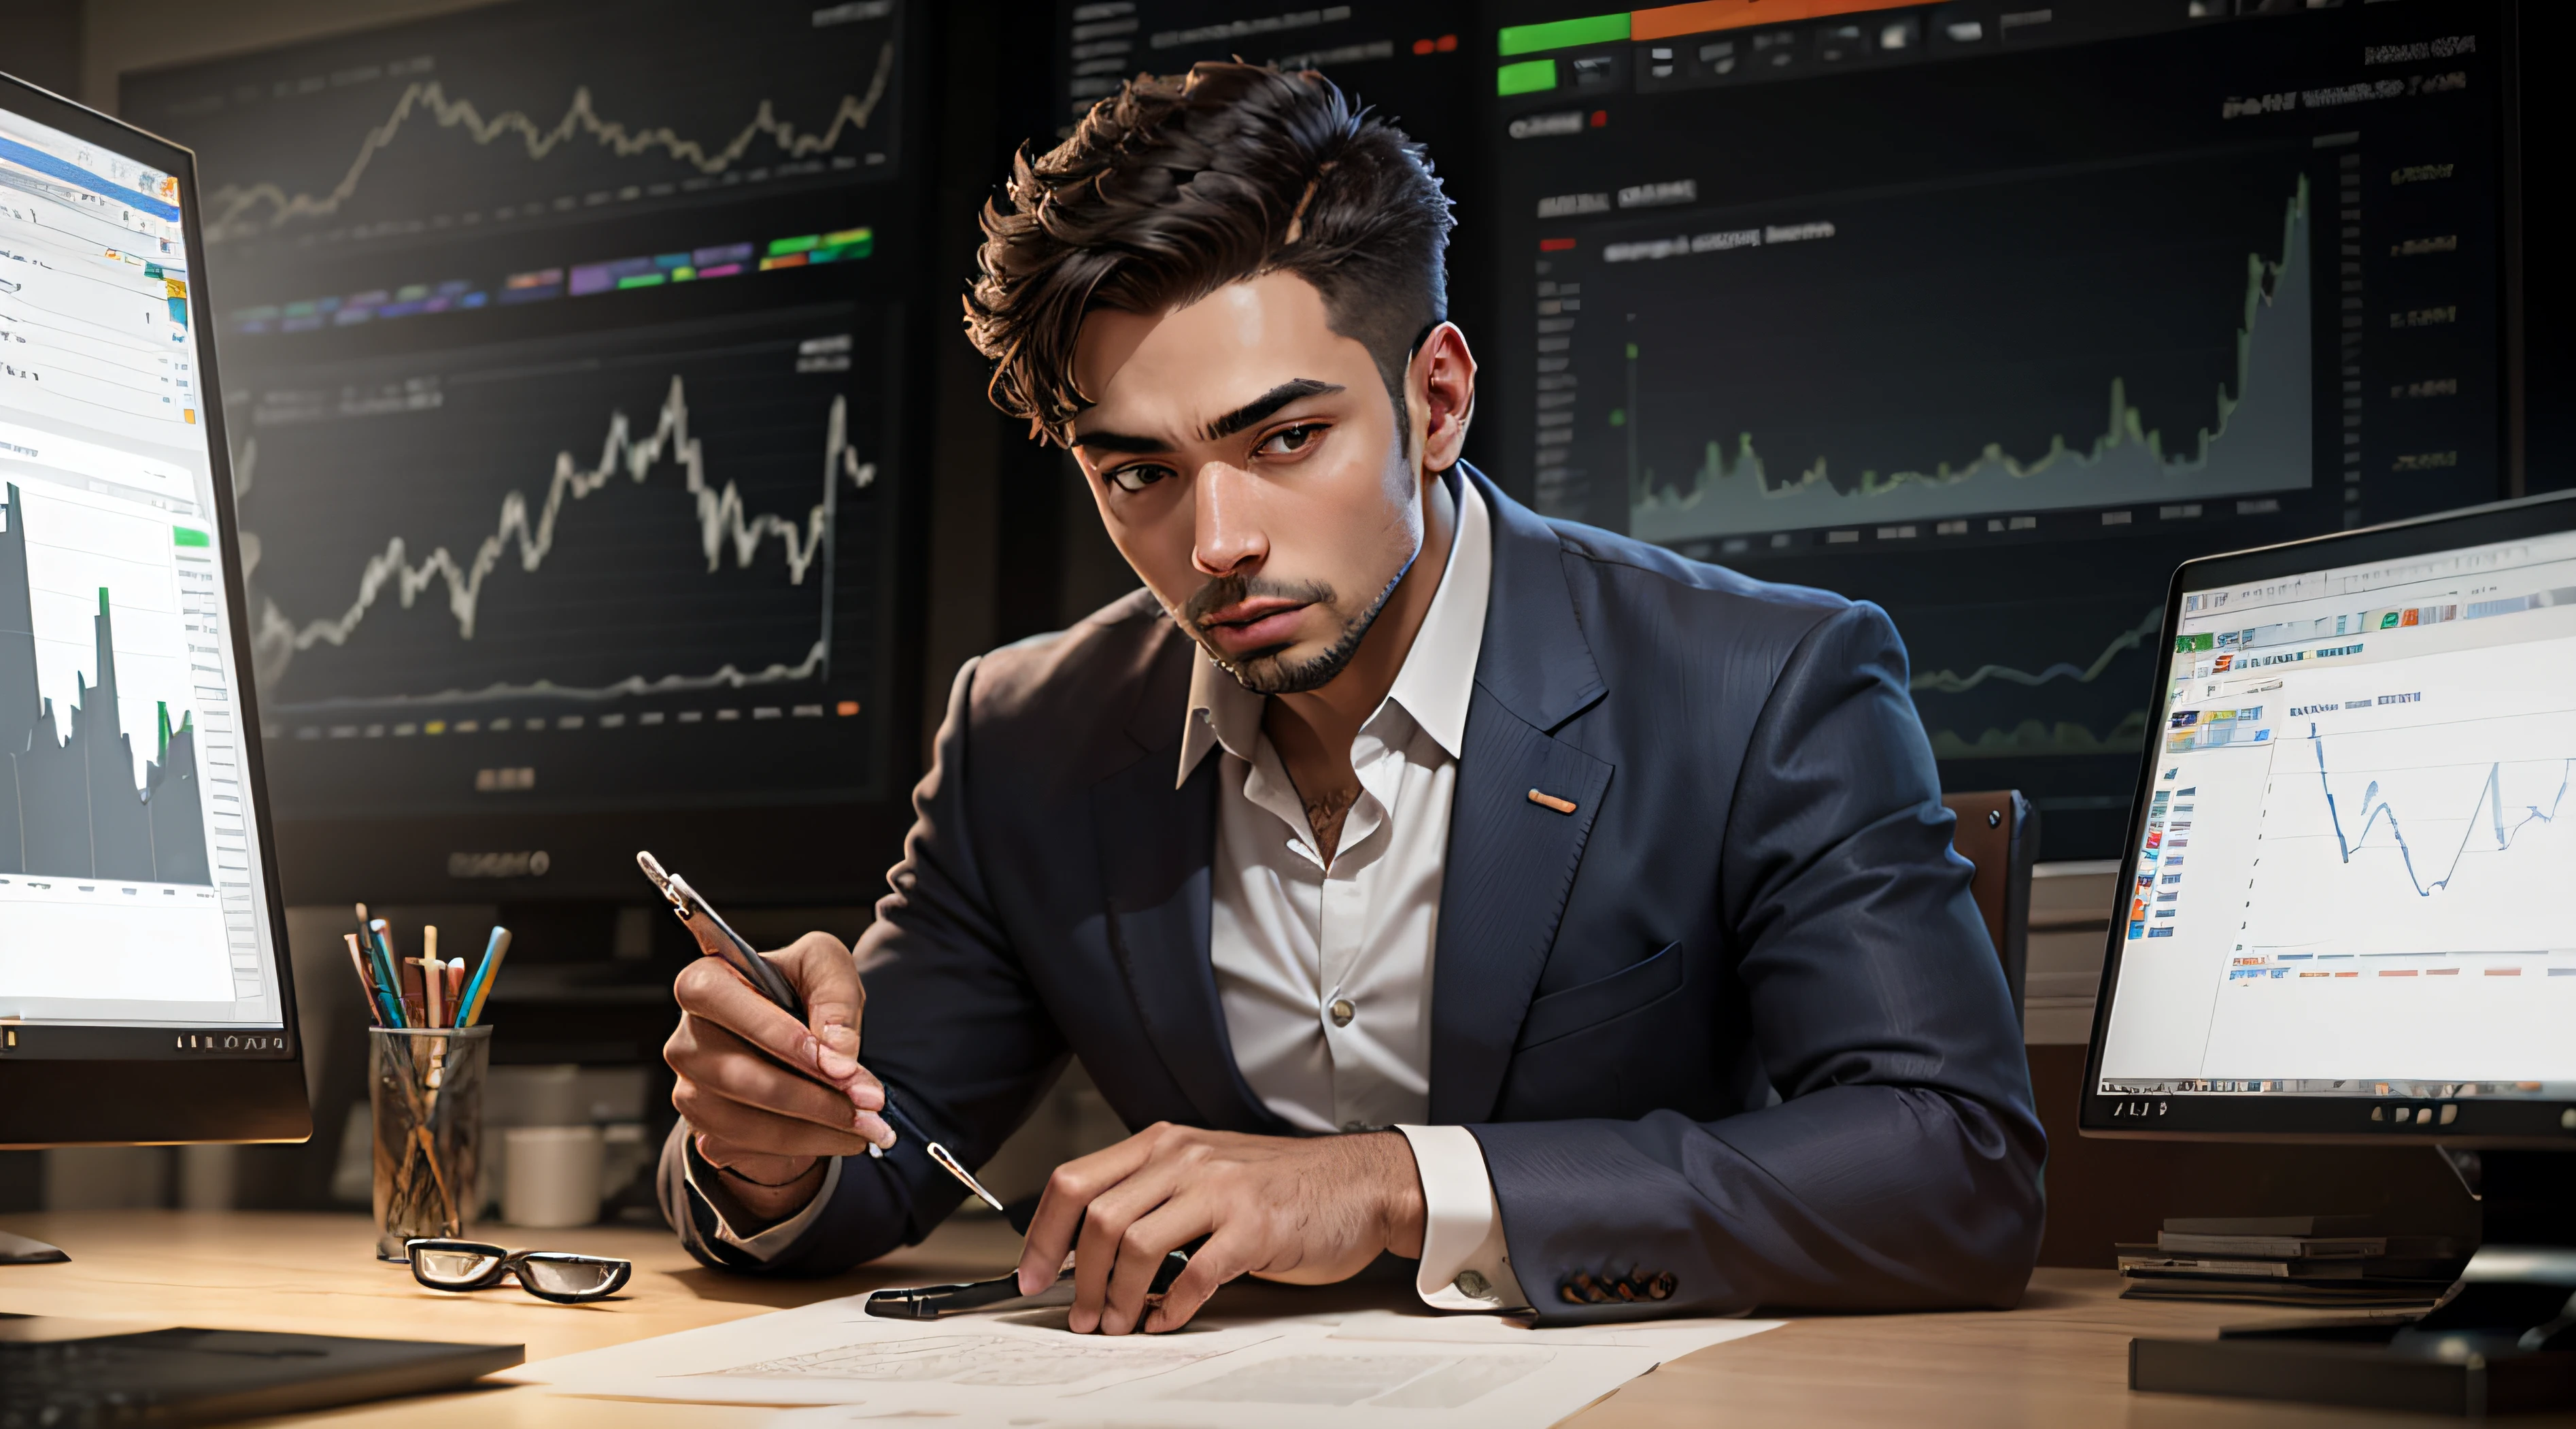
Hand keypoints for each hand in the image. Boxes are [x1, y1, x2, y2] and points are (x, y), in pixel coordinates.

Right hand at [664, 931, 893, 1222]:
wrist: (794, 1042)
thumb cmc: (802, 991)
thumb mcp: (826, 967)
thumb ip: (835, 997)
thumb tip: (838, 1055)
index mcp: (703, 984)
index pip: (715, 1000)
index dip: (770, 1031)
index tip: (831, 1060)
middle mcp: (685, 1041)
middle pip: (737, 1076)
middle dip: (813, 1095)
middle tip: (871, 1102)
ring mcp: (690, 1092)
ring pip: (746, 1123)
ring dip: (816, 1129)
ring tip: (870, 1125)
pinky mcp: (706, 1132)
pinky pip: (753, 1149)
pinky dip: (807, 1146)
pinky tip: (845, 1135)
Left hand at [1014, 1124, 1426, 1334]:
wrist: (1359, 1183)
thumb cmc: (1281, 1186)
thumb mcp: (1205, 1173)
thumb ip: (1152, 1197)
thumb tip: (1089, 1254)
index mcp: (1163, 1144)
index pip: (1074, 1182)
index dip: (1042, 1236)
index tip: (1031, 1277)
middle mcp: (1184, 1159)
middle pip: (1098, 1218)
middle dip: (1076, 1279)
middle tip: (1078, 1317)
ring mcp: (1220, 1190)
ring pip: (1135, 1245)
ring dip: (1116, 1298)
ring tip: (1118, 1324)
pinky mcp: (1255, 1227)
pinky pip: (1195, 1273)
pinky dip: (1171, 1307)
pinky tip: (1168, 1320)